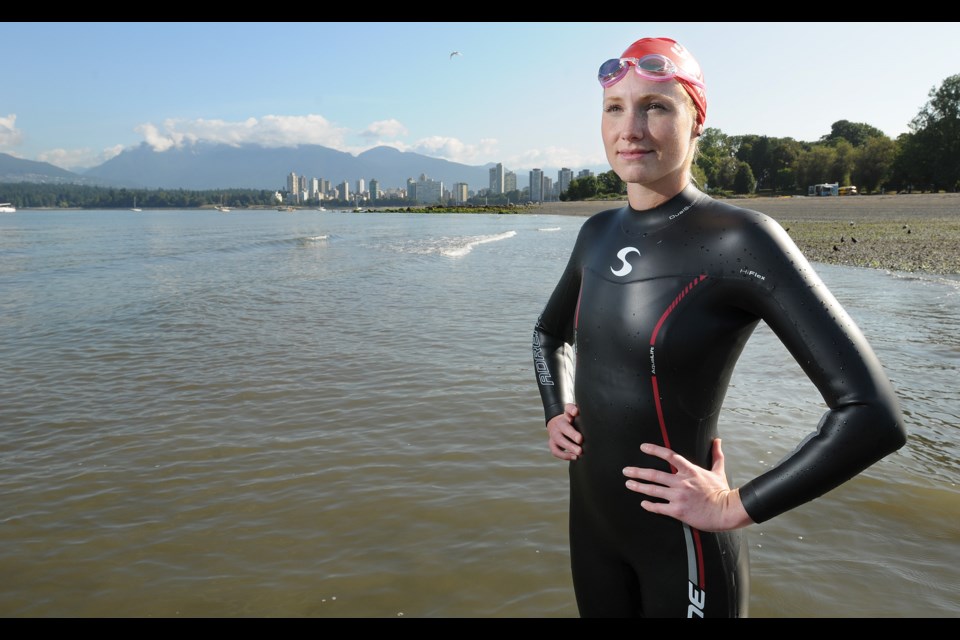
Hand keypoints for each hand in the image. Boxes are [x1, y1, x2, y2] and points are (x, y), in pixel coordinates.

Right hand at [547, 403, 581, 460]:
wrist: (558, 426)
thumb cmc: (572, 422)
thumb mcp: (575, 416)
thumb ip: (580, 415)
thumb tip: (589, 415)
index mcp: (567, 415)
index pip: (568, 409)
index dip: (571, 410)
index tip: (576, 412)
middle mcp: (559, 423)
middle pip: (564, 427)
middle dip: (572, 434)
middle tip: (580, 439)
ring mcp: (554, 434)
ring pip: (559, 440)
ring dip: (569, 447)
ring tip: (579, 452)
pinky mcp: (552, 443)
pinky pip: (555, 451)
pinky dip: (564, 455)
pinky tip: (575, 457)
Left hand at [622, 439, 753, 530]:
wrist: (726, 512)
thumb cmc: (722, 492)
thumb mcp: (718, 471)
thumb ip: (716, 455)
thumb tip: (717, 441)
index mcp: (690, 471)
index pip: (669, 455)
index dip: (654, 450)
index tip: (643, 447)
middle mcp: (681, 482)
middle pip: (654, 474)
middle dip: (637, 472)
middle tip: (626, 471)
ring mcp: (678, 497)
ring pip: (653, 490)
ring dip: (638, 486)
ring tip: (628, 484)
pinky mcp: (678, 511)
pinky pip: (659, 507)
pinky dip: (649, 505)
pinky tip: (643, 503)